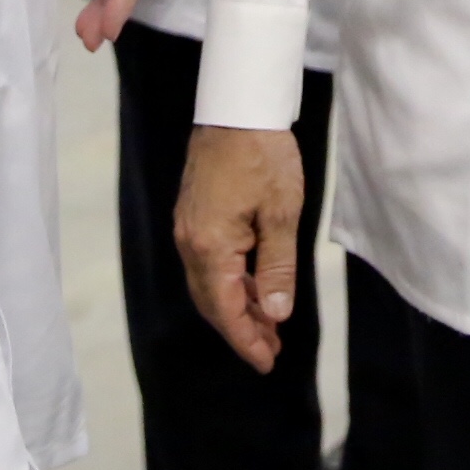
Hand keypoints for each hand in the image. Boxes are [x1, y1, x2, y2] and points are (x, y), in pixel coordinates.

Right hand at [174, 126, 305, 374]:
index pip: (226, 310)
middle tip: (271, 349)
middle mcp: (190, 242)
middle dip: (241, 328)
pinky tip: (254, 285)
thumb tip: (276, 313)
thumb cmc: (264, 155)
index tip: (267, 362)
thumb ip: (277, 268)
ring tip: (269, 322)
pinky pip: (209, 262)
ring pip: (209, 283)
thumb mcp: (282, 214)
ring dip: (237, 305)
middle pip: (212, 302)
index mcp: (210, 246)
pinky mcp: (193, 214)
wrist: (237, 106)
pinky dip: (230, 281)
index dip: (246, 339)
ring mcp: (188, 227)